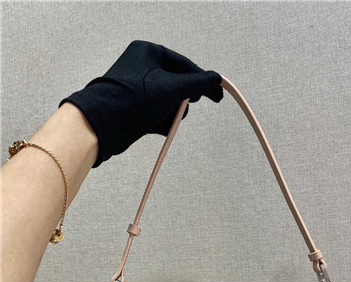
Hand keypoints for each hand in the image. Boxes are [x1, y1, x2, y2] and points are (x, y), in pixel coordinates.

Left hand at [59, 40, 222, 166]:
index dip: (201, 81)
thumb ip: (197, 84)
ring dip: (172, 113)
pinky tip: (162, 128)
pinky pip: (157, 113)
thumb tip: (215, 79)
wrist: (104, 125)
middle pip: (177, 85)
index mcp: (148, 52)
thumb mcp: (172, 89)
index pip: (184, 65)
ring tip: (167, 121)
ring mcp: (138, 89)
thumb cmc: (135, 99)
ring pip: (168, 101)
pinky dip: (163, 122)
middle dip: (182, 101)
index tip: (216, 95)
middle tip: (184, 108)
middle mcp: (142, 67)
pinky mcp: (134, 109)